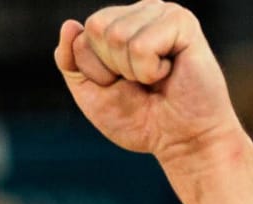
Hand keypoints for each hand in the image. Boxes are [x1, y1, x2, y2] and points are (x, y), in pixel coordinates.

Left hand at [52, 2, 239, 160]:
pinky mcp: (183, 22)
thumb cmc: (140, 118)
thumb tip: (69, 24)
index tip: (120, 84)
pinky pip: (141, 46)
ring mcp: (163, 13)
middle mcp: (142, 12)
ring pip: (117, 36)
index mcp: (120, 23)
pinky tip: (168, 73)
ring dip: (132, 71)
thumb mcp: (91, 93)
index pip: (82, 34)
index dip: (94, 69)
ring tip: (155, 79)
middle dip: (110, 67)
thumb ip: (71, 61)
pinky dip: (149, 71)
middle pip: (97, 28)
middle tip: (139, 83)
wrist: (180, 141)